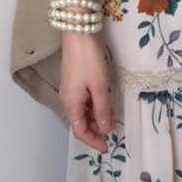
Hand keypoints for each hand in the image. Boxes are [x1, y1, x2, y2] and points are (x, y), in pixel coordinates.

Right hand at [60, 31, 112, 152]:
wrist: (78, 34)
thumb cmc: (88, 60)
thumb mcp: (99, 86)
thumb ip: (102, 109)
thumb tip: (105, 128)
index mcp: (71, 104)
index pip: (80, 131)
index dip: (93, 141)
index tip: (107, 147)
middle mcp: (67, 99)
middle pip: (80, 122)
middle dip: (96, 129)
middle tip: (113, 130)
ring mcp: (70, 90)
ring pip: (82, 111)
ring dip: (96, 117)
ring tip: (112, 116)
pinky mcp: (74, 81)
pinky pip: (83, 101)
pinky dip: (94, 106)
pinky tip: (105, 103)